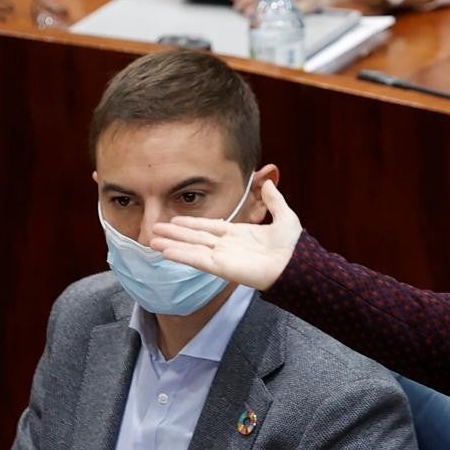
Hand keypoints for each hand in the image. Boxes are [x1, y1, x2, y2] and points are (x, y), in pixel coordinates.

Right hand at [150, 180, 301, 290]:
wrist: (297, 264)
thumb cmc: (294, 245)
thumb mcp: (284, 216)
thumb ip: (274, 200)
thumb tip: (268, 181)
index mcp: (240, 235)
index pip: (210, 227)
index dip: (192, 224)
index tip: (175, 220)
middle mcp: (228, 246)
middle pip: (196, 238)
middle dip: (176, 234)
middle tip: (155, 229)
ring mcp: (224, 257)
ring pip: (192, 249)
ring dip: (172, 244)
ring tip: (152, 241)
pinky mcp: (222, 268)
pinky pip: (198, 260)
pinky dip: (181, 256)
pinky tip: (166, 251)